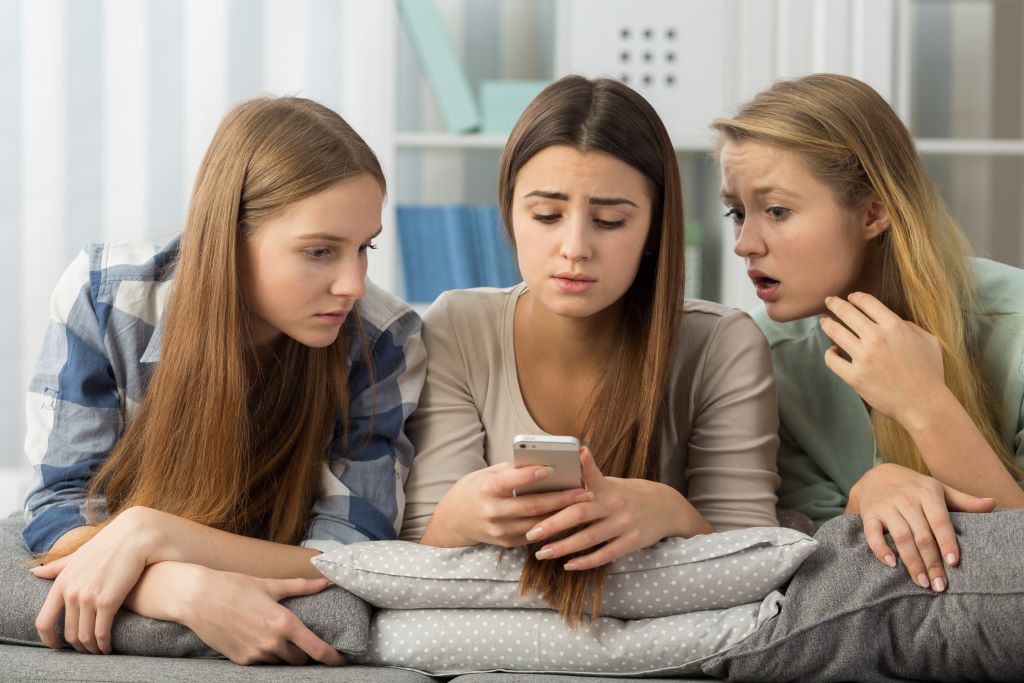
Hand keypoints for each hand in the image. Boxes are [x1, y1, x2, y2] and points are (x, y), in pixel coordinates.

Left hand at [32, 506, 159, 653]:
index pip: (43, 622)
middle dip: (77, 646)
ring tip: (99, 650)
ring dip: (92, 648)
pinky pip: (101, 632)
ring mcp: (88, 597)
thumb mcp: (79, 555)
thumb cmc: (110, 545)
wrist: (135, 536)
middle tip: (88, 649)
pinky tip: (109, 646)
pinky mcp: (107, 601)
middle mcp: (71, 592)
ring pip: (84, 636)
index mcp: (62, 582)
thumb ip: (58, 567)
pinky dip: (104, 644)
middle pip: (68, 633)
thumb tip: (35, 572)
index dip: (48, 640)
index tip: (58, 647)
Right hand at [129, 562, 343, 665]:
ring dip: (285, 655)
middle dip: (305, 654)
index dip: (331, 658)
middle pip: (300, 660)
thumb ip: (300, 586)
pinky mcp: (241, 661)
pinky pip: (262, 664)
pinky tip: (261, 642)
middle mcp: (272, 643)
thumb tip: (324, 581)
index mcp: (284, 623)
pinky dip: (267, 656)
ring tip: (281, 641)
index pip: (316, 649)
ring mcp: (255, 655)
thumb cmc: (235, 586)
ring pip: (281, 664)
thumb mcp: (270, 584)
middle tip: (304, 642)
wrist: (197, 598)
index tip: (340, 661)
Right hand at [422, 462, 586, 547]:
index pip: (511, 481)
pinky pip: (534, 535)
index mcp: (486, 488)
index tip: (552, 468)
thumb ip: (513, 471)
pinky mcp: (505, 542)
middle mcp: (492, 511)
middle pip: (531, 506)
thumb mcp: (489, 474)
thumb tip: (544, 462)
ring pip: (537, 524)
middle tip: (583, 492)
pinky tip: (568, 518)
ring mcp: (499, 530)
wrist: (454, 519)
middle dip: (561, 499)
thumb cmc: (476, 489)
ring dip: (562, 515)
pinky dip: (552, 526)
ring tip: (582, 505)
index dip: (531, 475)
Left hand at [524, 448, 711, 570]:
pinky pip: (605, 554)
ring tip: (542, 553)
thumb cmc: (628, 494)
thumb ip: (586, 483)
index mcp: (607, 487)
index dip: (576, 470)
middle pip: (579, 514)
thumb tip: (554, 482)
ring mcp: (623, 524)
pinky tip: (568, 565)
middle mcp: (614, 504)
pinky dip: (585, 561)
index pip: (589, 475)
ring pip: (589, 538)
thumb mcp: (611, 482)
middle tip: (531, 533)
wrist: (666, 507)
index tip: (554, 470)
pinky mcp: (631, 542)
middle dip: (553, 524)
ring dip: (563, 547)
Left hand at [820, 292, 947, 426]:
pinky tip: (833, 351)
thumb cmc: (930, 373)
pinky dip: (829, 353)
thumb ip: (908, 325)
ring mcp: (863, 357)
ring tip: (824, 322)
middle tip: (829, 301)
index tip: (850, 297)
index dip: (855, 297)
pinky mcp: (854, 376)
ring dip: (827, 324)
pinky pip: (831, 359)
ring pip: (835, 332)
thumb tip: (889, 319)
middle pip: (846, 312)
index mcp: (894, 326)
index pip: (866, 302)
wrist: (925, 404)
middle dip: (835, 304)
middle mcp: (876, 338)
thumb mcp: (928, 340)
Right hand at [847, 463, 996, 590]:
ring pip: (901, 537)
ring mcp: (886, 506)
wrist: (876, 476)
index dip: (946, 542)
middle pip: (921, 535)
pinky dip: (881, 550)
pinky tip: (891, 564)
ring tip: (921, 582)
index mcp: (927, 492)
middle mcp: (906, 498)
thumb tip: (992, 504)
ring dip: (911, 562)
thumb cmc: (914, 488)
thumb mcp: (938, 489)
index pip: (939, 520)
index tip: (953, 563)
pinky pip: (873, 534)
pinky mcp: (869, 514)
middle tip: (938, 585)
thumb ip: (964, 501)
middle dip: (931, 562)